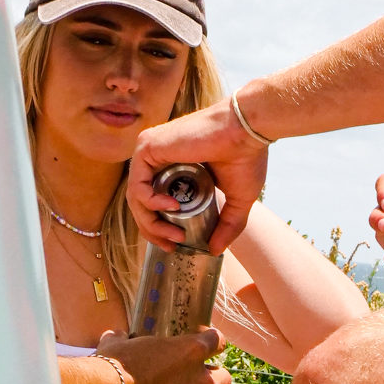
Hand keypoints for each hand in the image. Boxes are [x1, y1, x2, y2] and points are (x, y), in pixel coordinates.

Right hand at [98, 327, 232, 383]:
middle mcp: (201, 382)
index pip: (218, 341)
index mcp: (191, 351)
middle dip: (213, 380)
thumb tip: (116, 336)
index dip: (211, 343)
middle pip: (225, 379)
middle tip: (194, 383)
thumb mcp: (119, 345)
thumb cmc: (111, 368)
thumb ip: (125, 340)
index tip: (202, 346)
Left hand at [128, 97, 267, 254]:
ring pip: (136, 197)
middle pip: (140, 203)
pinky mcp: (147, 147)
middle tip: (171, 245)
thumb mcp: (238, 200)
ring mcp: (150, 151)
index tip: (174, 244)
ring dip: (151, 223)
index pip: (153, 202)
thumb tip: (215, 251)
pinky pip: (137, 185)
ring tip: (174, 234)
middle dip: (152, 230)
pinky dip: (150, 202)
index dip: (159, 227)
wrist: (247, 132)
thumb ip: (227, 225)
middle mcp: (158, 158)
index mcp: (175, 167)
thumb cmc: (246, 158)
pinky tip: (172, 207)